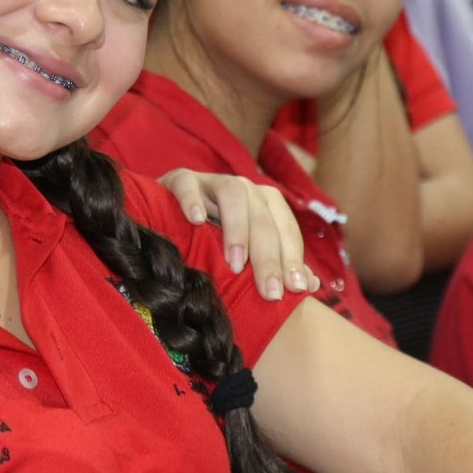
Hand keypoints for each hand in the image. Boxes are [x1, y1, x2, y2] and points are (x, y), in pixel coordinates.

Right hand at [157, 169, 317, 300]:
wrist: (163, 216)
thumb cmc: (212, 243)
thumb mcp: (245, 258)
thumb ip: (277, 267)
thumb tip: (309, 286)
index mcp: (264, 204)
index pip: (285, 228)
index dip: (293, 258)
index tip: (296, 290)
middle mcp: (243, 188)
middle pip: (263, 216)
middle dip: (269, 256)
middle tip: (270, 292)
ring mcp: (211, 181)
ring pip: (233, 192)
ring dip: (238, 229)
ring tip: (235, 264)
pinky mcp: (180, 179)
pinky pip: (188, 183)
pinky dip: (193, 200)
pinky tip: (195, 222)